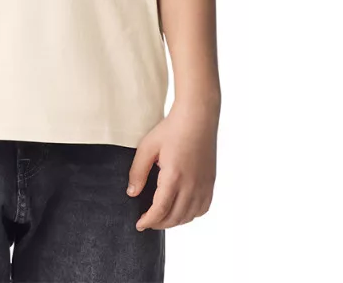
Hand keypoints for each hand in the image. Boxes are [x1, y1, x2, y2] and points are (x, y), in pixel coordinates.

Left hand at [126, 101, 218, 230]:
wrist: (197, 117)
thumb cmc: (172, 129)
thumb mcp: (148, 146)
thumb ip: (138, 171)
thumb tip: (132, 193)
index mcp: (174, 177)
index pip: (160, 210)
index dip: (148, 221)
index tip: (139, 224)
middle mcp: (192, 185)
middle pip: (174, 218)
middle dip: (158, 223)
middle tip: (147, 222)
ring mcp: (204, 185)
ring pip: (189, 216)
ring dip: (174, 221)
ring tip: (161, 217)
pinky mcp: (210, 182)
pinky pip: (202, 209)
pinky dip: (190, 215)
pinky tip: (181, 209)